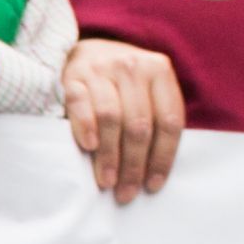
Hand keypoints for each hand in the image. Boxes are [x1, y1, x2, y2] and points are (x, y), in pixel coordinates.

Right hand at [61, 40, 184, 203]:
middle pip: (139, 124)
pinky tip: (89, 148)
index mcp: (160, 70)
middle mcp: (133, 67)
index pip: (169, 120)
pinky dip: (86, 127)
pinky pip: (81, 105)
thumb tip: (156, 171)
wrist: (86, 50)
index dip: (163, 157)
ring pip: (111, 118)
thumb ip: (157, 116)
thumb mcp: (148, 89)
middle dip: (134, 165)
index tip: (153, 185)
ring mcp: (102, 69)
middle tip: (126, 193)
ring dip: (110, 155)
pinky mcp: (74, 76)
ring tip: (108, 182)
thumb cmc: (123, 81)